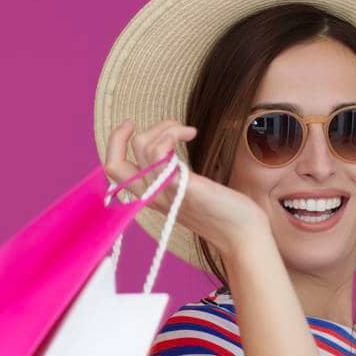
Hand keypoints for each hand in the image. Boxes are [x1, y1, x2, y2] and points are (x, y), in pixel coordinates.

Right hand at [102, 119, 270, 262]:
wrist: (243, 234)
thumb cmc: (223, 212)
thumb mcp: (188, 191)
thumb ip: (173, 177)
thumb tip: (170, 152)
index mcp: (152, 197)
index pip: (114, 172)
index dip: (115, 144)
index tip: (132, 125)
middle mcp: (152, 197)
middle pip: (113, 164)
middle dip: (120, 134)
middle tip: (140, 121)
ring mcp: (165, 193)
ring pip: (141, 148)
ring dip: (163, 127)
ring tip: (185, 131)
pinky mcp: (181, 187)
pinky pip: (160, 152)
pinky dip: (173, 133)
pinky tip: (192, 133)